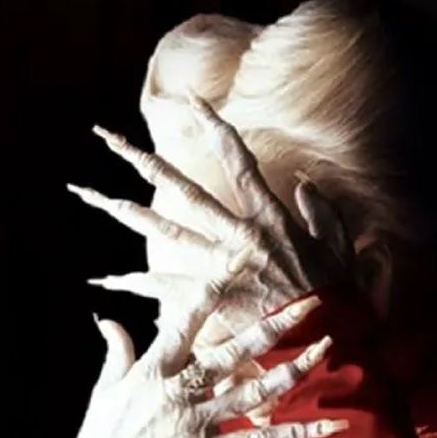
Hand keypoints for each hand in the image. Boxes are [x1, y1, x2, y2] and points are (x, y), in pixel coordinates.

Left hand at [71, 96, 351, 347]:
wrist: (327, 336)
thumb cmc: (335, 291)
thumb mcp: (338, 243)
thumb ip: (321, 211)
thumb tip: (305, 184)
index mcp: (268, 216)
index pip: (237, 160)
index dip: (214, 128)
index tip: (191, 101)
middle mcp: (238, 234)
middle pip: (185, 191)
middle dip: (148, 163)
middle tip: (112, 140)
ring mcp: (221, 264)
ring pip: (168, 232)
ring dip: (131, 214)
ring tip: (98, 198)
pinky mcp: (211, 296)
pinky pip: (165, 288)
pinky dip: (134, 285)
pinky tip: (104, 280)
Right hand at [71, 295, 344, 437]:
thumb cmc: (101, 434)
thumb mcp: (105, 388)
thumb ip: (116, 351)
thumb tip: (108, 320)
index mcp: (153, 370)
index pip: (185, 323)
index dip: (210, 292)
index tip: (234, 265)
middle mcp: (179, 392)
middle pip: (233, 352)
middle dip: (272, 325)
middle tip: (306, 303)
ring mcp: (196, 423)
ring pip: (254, 392)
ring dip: (293, 370)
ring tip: (324, 350)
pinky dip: (297, 434)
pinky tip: (329, 426)